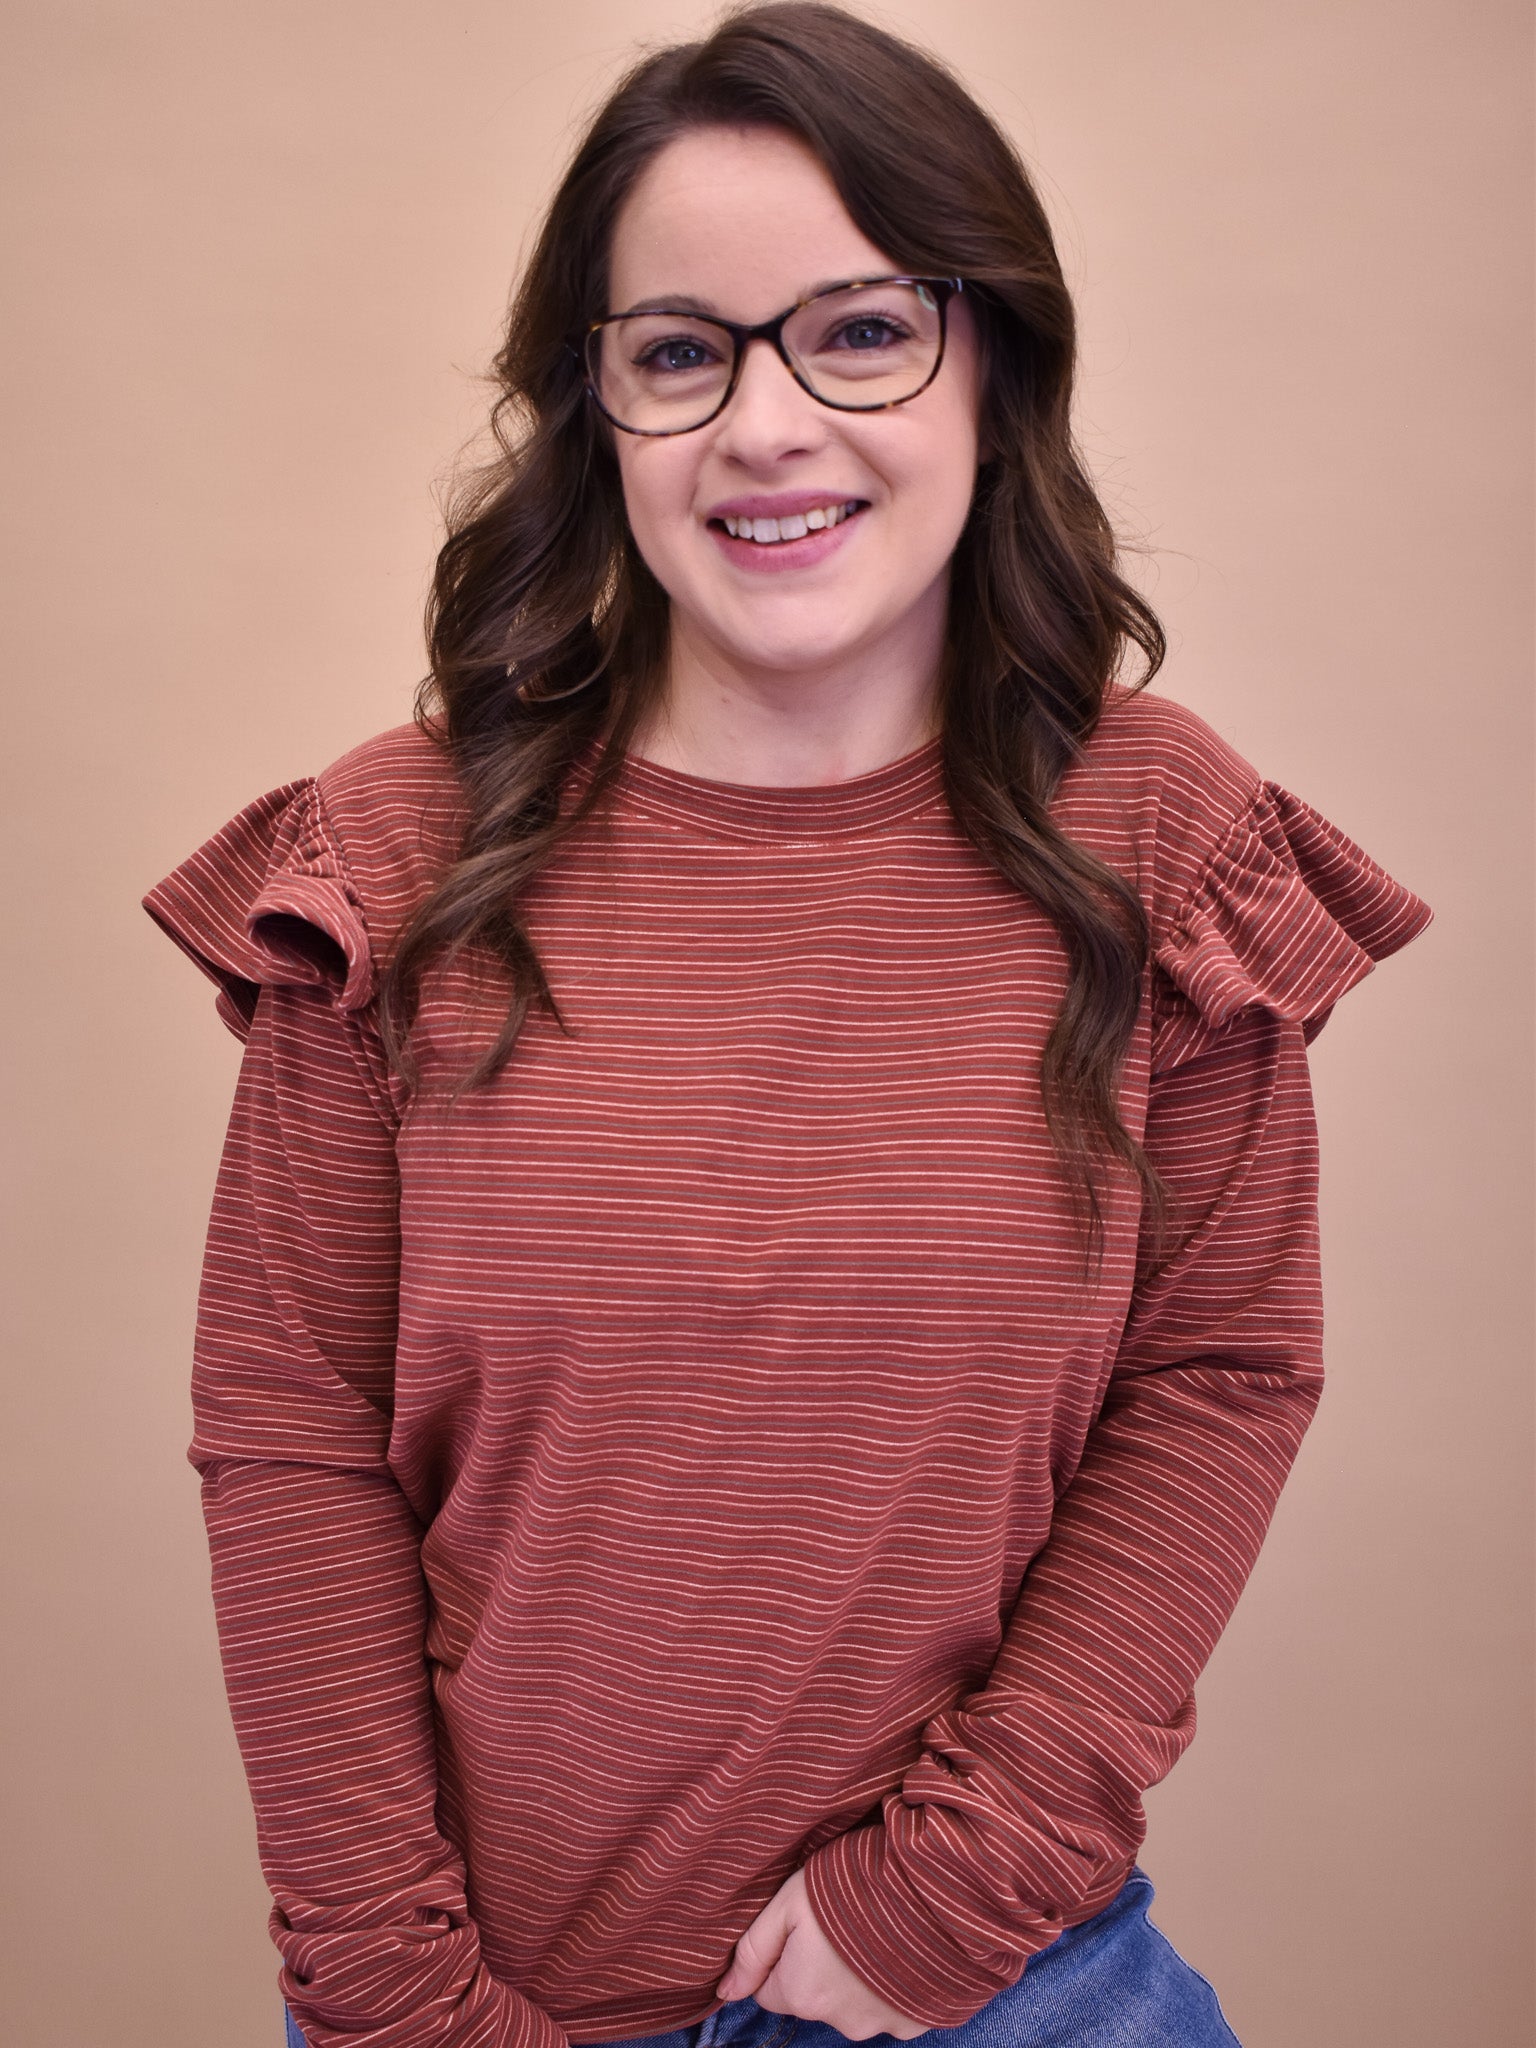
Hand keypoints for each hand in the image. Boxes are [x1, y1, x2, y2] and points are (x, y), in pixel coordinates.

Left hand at [716, 1862, 929, 2040]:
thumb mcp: (789, 1901)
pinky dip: (893, 1982)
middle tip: (842, 1919)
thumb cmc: (855, 1883)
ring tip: (875, 1927)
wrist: (936, 1888)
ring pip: (852, 2005)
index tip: (805, 1923)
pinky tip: (903, 1945)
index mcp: (803, 1995)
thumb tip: (725, 1992)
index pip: (771, 1990)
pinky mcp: (918, 2019)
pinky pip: (893, 2005)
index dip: (784, 1954)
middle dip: (819, 1967)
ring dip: (858, 1976)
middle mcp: (841, 2022)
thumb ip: (752, 1949)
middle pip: (813, 1998)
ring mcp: (883, 2025)